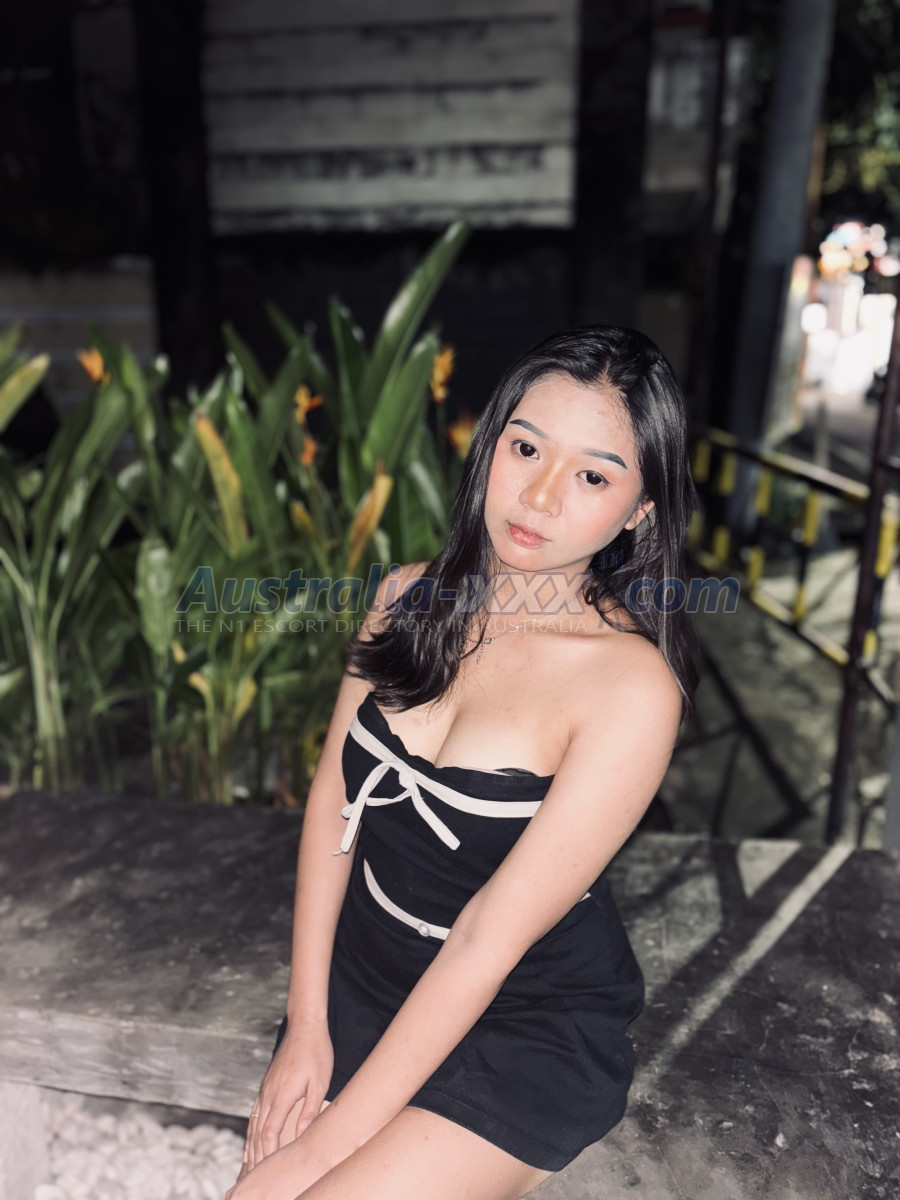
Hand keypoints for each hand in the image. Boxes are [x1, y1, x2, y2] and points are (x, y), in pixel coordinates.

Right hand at [243, 1015, 333, 1170]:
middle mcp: (268, 1094)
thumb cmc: (316, 1052)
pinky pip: (255, 1112)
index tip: (269, 1170)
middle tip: (257, 1177)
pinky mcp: (266, 1084)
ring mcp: (265, 1089)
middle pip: (258, 1131)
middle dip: (257, 1155)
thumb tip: (302, 1134)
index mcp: (282, 1095)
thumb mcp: (319, 1082)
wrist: (304, 1026)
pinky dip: (251, 1129)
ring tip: (249, 1166)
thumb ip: (310, 1110)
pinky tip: (251, 1138)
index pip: (269, 1132)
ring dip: (251, 1145)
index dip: (268, 1153)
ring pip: (253, 1123)